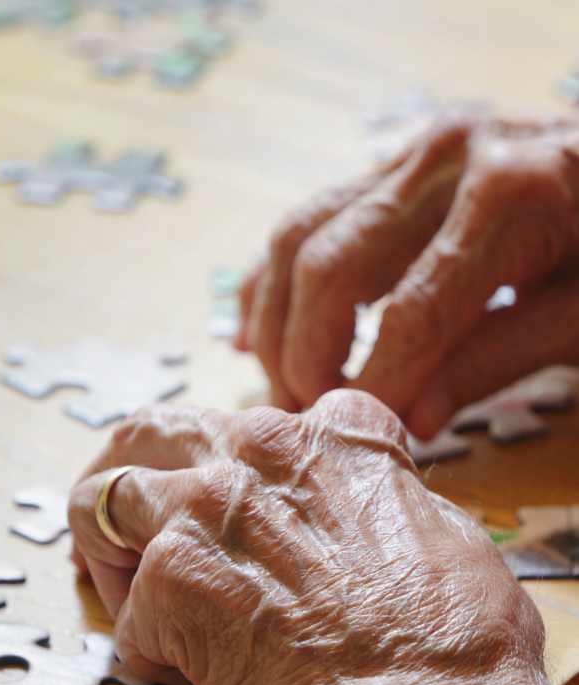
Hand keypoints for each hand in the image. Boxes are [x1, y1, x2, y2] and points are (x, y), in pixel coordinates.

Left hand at [68, 391, 546, 684]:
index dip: (247, 473)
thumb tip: (365, 522)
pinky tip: (181, 671)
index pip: (262, 426)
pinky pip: (127, 612)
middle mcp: (258, 450)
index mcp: (331, 435)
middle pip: (154, 431)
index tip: (247, 508)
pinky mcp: (167, 576)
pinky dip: (145, 641)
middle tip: (124, 512)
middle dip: (131, 468)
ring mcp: (203, 506)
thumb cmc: (453, 636)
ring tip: (127, 588)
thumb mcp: (441, 530)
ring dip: (107, 544)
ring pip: (102, 495)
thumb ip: (382, 501)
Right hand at [239, 115, 578, 437]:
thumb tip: (408, 419)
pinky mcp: (390, 165)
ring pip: (298, 238)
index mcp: (508, 197)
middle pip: (329, 269)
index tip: (359, 444)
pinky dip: (275, 279)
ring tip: (283, 390)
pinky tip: (261, 333)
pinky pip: (307, 219)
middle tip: (307, 424)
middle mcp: (441, 162)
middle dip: (305, 359)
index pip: (412, 316)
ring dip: (276, 324)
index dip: (376, 389)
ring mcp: (408, 155)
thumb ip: (494, 360)